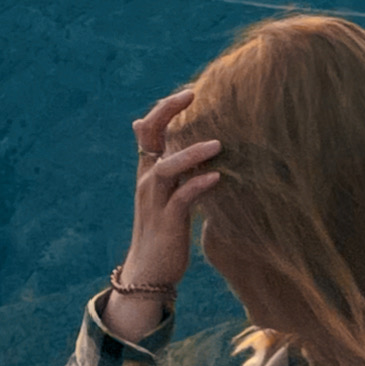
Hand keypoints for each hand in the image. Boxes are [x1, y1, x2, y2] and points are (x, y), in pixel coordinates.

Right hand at [109, 92, 221, 332]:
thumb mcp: (169, 196)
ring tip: (217, 144)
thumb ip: (175, 171)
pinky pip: (181, 200)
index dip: (165, 109)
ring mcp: (155, 202)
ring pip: (165, 168)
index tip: (190, 92)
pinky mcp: (167, 223)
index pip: (149, 131)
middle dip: (166, 113)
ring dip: (189, 153)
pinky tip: (217, 178)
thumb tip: (192, 152)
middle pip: (148, 138)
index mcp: (148, 173)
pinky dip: (198, 186)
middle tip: (190, 94)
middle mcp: (147, 182)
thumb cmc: (164, 232)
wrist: (149, 273)